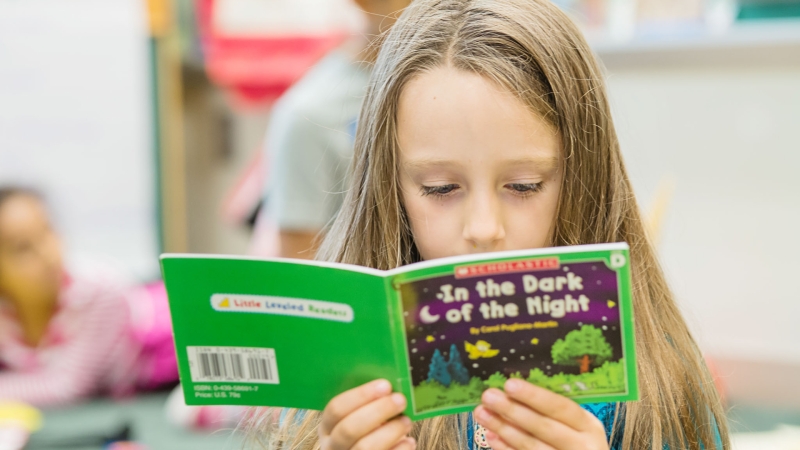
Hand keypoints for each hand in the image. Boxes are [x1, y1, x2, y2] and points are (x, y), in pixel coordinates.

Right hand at [319, 379, 415, 449]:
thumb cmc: (369, 433)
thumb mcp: (360, 418)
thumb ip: (368, 405)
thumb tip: (390, 388)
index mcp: (327, 427)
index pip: (336, 408)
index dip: (360, 395)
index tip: (385, 385)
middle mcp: (332, 447)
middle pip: (349, 428)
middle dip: (378, 411)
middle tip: (401, 400)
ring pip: (365, 447)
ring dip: (390, 431)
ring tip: (407, 421)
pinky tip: (408, 442)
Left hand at [474, 378, 607, 449]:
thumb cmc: (577, 440)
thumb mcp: (575, 425)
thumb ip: (550, 410)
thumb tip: (513, 391)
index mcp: (588, 426)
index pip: (560, 407)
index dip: (535, 396)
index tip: (510, 384)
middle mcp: (580, 445)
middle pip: (544, 427)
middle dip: (513, 411)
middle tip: (488, 396)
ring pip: (530, 446)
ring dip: (503, 428)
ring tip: (481, 413)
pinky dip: (506, 448)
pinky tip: (491, 436)